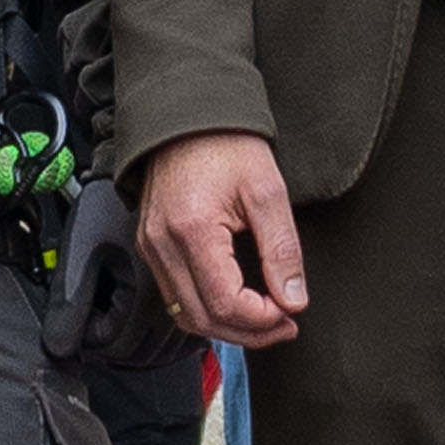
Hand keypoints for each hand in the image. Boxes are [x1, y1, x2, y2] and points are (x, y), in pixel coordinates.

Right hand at [134, 131, 308, 351]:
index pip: (224, 303)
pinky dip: (207, 308)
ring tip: (265, 320)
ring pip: (186, 316)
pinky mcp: (151, 246)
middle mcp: (162, 245)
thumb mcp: (267, 190)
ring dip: (227, 326)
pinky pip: (176, 296)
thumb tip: (293, 299)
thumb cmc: (226, 142)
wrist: (187, 112)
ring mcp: (151, 247)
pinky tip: (236, 302)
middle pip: (202, 319)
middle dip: (248, 333)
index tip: (289, 314)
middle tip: (284, 327)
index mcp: (191, 230)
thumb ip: (282, 249)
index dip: (261, 320)